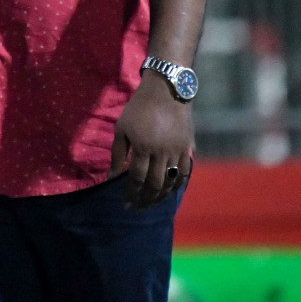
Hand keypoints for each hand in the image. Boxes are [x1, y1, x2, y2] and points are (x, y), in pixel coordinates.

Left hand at [110, 72, 193, 208]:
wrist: (166, 92)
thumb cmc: (138, 109)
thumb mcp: (122, 128)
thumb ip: (118, 154)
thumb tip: (112, 176)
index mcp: (143, 147)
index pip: (137, 178)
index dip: (131, 193)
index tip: (125, 204)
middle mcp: (161, 153)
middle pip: (155, 184)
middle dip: (145, 199)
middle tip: (137, 208)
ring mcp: (177, 152)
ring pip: (171, 181)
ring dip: (161, 196)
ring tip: (151, 204)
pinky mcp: (188, 149)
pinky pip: (184, 172)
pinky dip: (177, 185)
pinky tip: (170, 191)